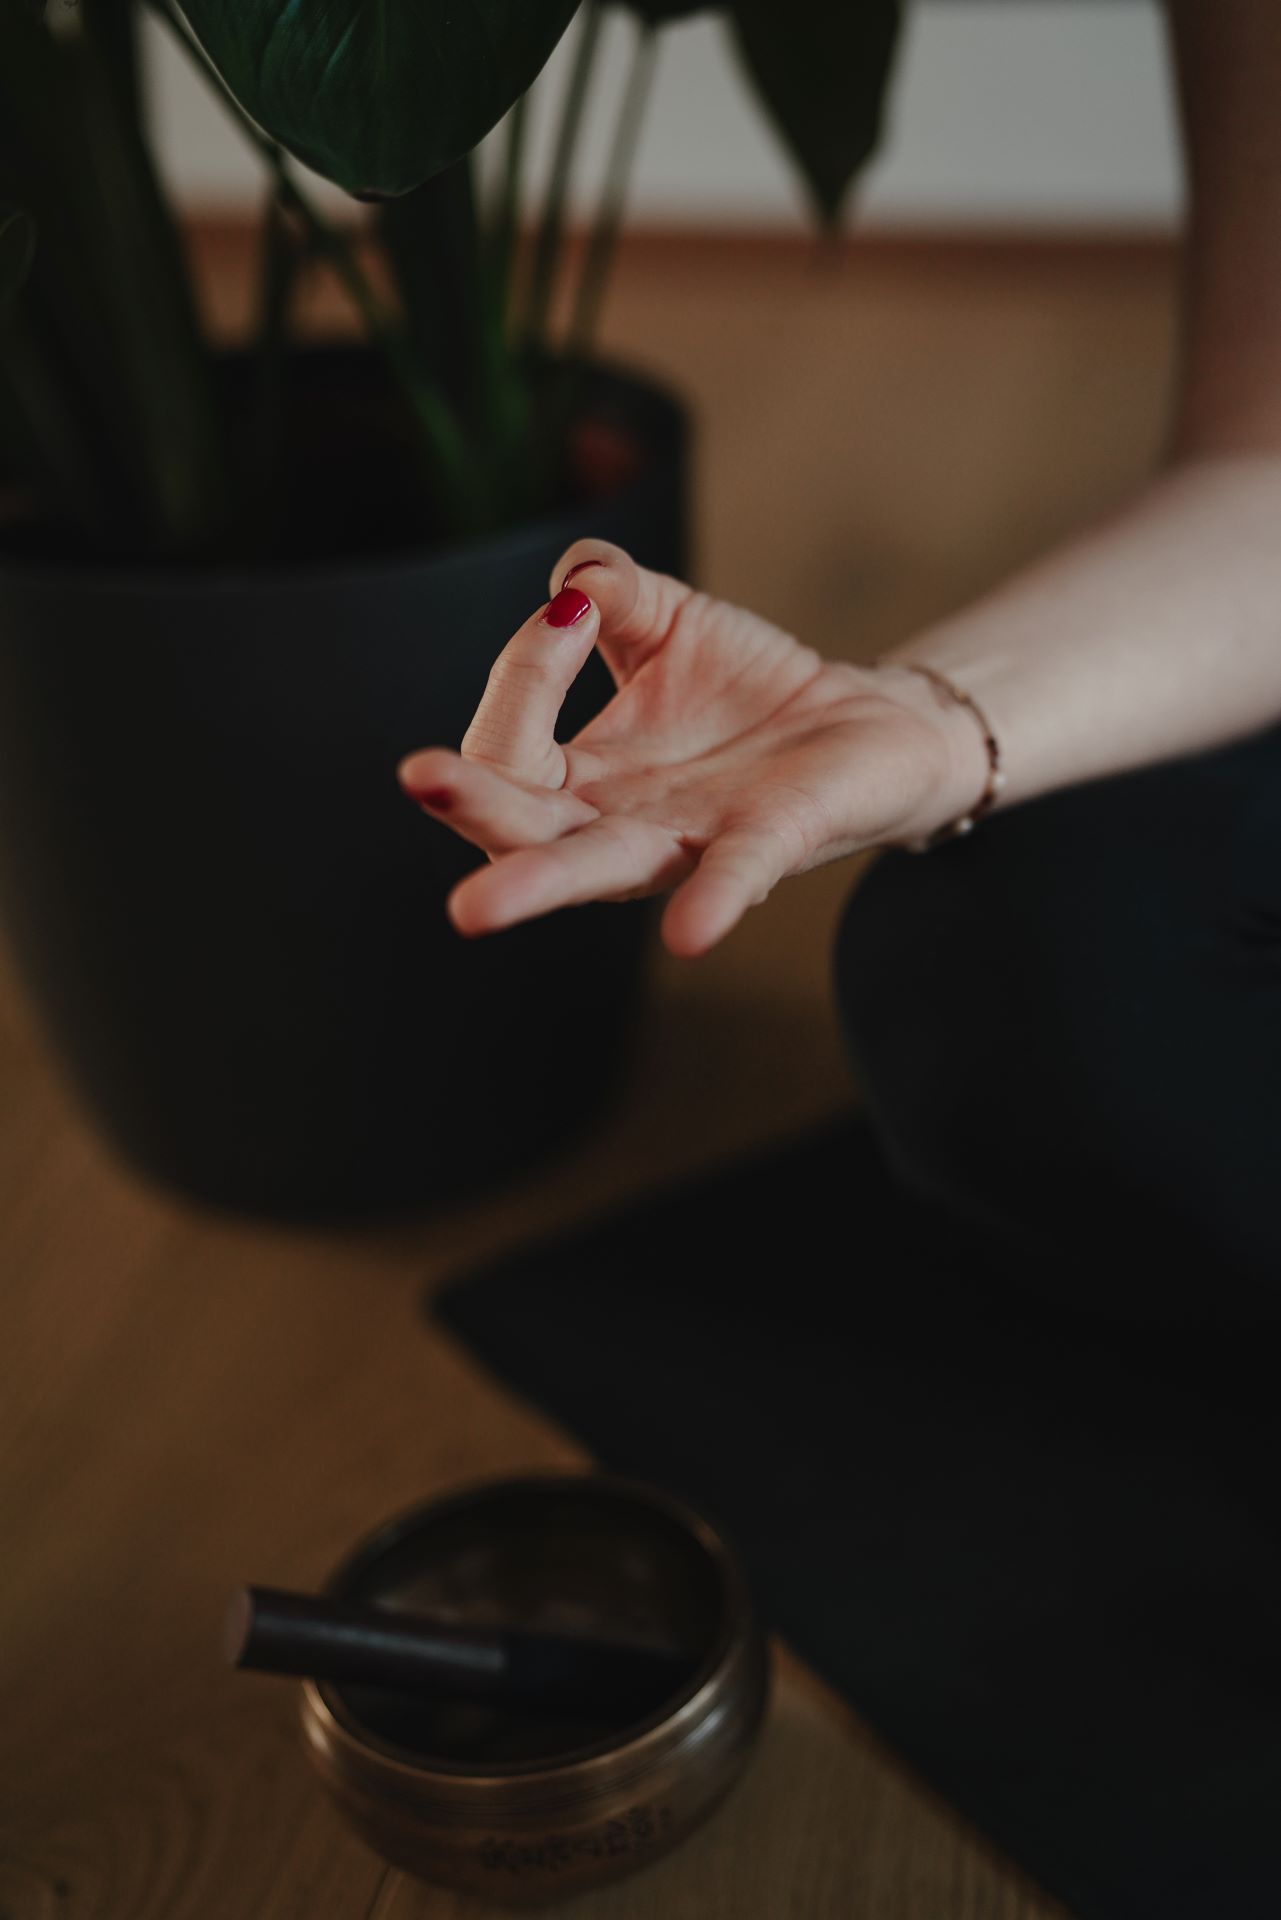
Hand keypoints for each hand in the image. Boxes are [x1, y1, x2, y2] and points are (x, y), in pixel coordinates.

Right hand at [398, 541, 986, 955]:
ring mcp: (688, 842)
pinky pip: (733, 879)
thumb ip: (610, 589)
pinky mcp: (771, 843)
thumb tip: (573, 582)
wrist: (863, 718)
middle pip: (521, 828)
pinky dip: (713, 904)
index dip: (525, 668)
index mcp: (582, 778)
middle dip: (471, 803)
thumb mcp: (666, 618)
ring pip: (598, 869)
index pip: (508, 742)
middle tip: (420, 778)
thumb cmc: (747, 685)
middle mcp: (618, 824)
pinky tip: (690, 934)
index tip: (572, 610)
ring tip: (476, 909)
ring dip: (538, 884)